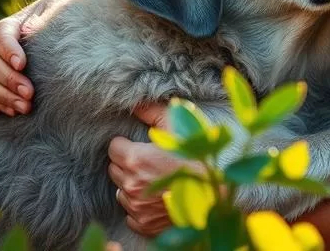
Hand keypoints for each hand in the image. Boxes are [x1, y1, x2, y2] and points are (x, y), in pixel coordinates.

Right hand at [0, 0, 66, 114]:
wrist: (54, 35)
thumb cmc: (58, 21)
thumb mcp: (56, 12)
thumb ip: (46, 16)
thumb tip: (30, 28)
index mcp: (9, 25)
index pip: (1, 35)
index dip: (9, 51)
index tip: (22, 64)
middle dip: (10, 80)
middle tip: (29, 93)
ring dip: (4, 96)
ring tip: (25, 107)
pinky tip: (9, 112)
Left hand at [109, 103, 193, 237]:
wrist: (215, 197)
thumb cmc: (198, 158)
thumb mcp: (178, 126)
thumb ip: (152, 112)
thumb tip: (135, 104)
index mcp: (135, 158)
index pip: (114, 148)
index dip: (127, 145)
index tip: (140, 146)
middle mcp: (131, 184)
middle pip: (115, 169)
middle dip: (128, 164)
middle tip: (149, 162)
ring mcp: (136, 207)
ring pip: (121, 192)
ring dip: (133, 185)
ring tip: (155, 180)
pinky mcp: (143, 224)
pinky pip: (131, 214)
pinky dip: (140, 207)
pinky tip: (157, 199)